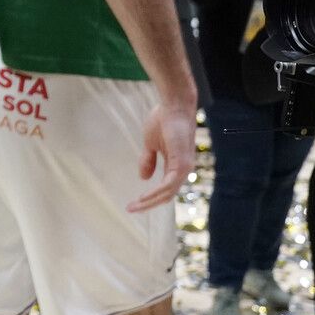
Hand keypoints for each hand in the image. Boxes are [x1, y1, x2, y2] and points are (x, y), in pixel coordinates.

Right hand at [129, 93, 195, 212]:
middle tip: (130, 209)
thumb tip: (143, 178)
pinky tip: (143, 197)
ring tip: (133, 206)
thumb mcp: (151, 144)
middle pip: (166, 195)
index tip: (132, 203)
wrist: (173, 106)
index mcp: (176, 166)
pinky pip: (167, 185)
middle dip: (147, 204)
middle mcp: (183, 170)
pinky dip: (154, 193)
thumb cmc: (163, 120)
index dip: (149, 198)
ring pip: (166, 193)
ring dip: (149, 201)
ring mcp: (184, 168)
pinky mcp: (181, 164)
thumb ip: (148, 160)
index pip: (164, 189)